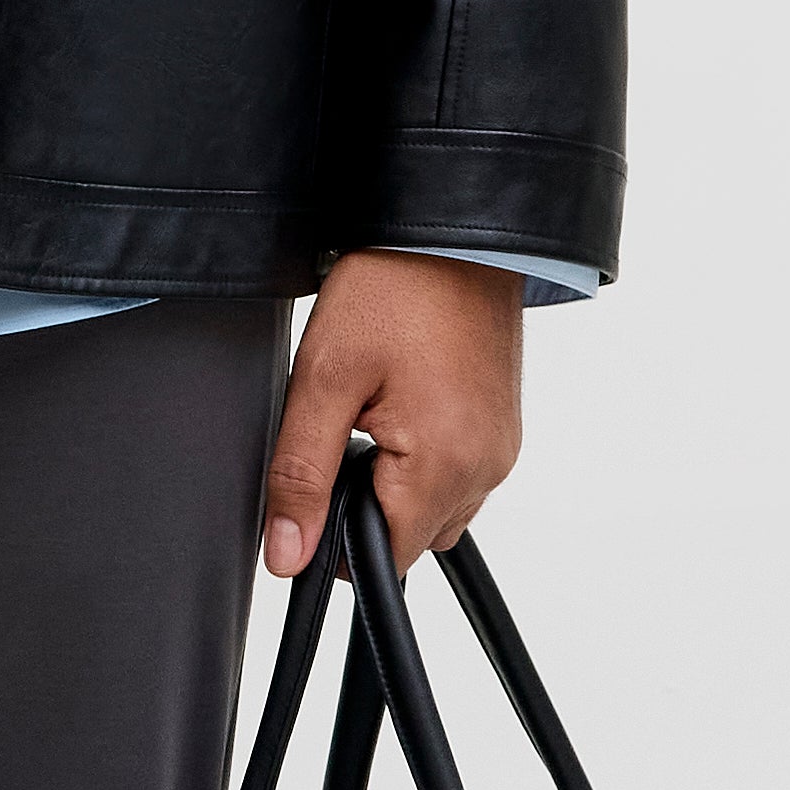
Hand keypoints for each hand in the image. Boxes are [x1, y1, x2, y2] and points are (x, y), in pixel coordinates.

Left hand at [265, 251, 525, 576]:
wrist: (452, 229)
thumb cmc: (394, 287)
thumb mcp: (324, 381)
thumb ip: (300, 478)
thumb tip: (287, 555)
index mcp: (447, 464)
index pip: (386, 561)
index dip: (337, 541)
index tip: (316, 486)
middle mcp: (487, 466)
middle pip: (413, 539)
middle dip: (368, 507)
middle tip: (343, 433)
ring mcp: (502, 446)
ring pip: (436, 509)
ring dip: (397, 485)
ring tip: (373, 413)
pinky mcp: (503, 426)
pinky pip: (459, 474)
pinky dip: (424, 459)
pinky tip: (401, 405)